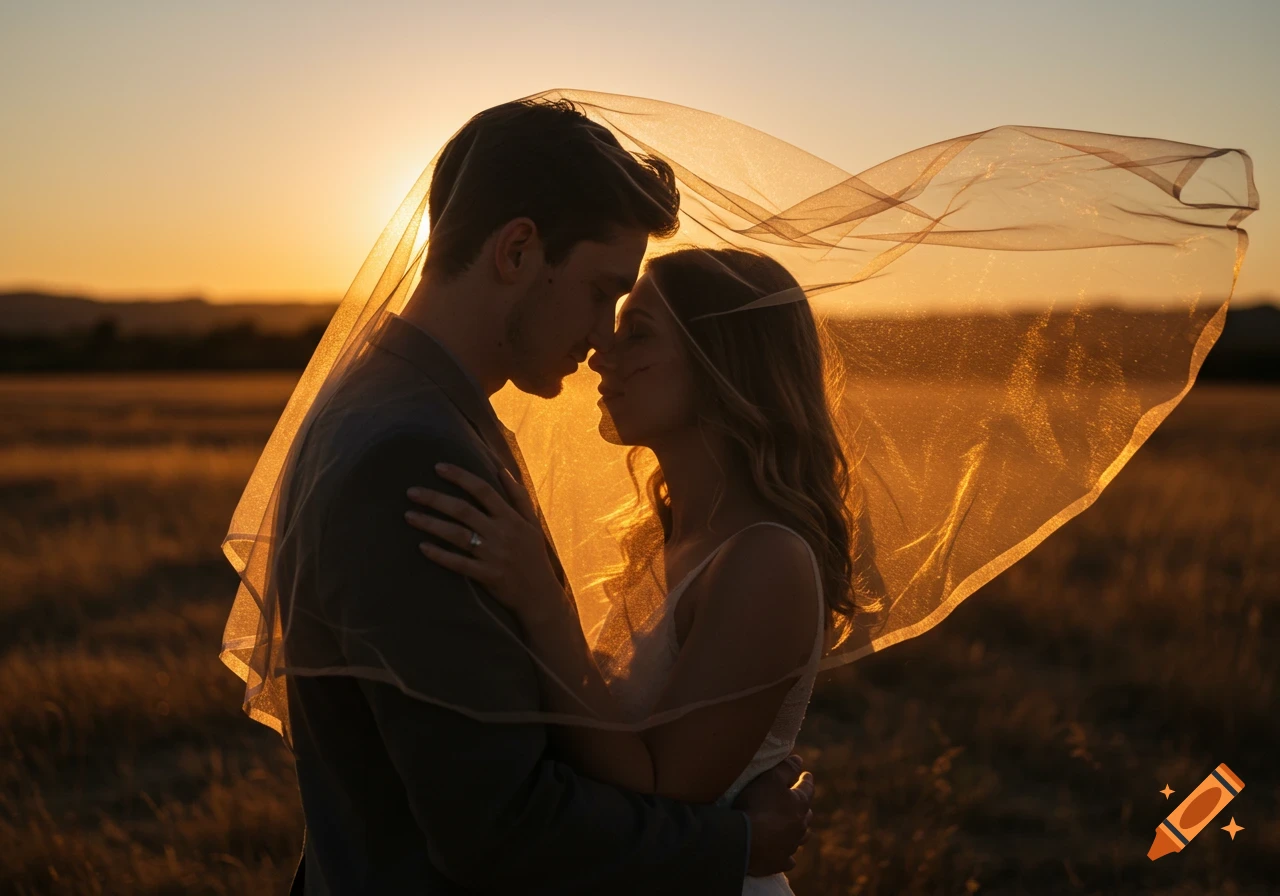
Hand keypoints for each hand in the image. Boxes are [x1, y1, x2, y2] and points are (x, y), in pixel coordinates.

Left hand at [405, 463, 566, 624]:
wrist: (541, 596)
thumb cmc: (534, 557)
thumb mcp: (532, 523)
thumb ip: (518, 496)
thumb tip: (501, 470)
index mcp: (511, 518)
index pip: (483, 490)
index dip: (460, 477)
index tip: (438, 468)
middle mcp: (501, 533)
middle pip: (463, 510)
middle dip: (435, 499)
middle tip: (411, 492)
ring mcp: (493, 555)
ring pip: (456, 535)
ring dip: (430, 524)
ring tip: (408, 516)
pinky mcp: (487, 576)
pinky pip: (458, 563)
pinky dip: (440, 555)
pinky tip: (422, 547)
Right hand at [732, 753, 814, 876]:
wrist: (744, 839)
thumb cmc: (757, 804)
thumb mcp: (770, 778)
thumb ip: (785, 768)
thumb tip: (799, 760)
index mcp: (799, 804)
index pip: (806, 788)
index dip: (805, 780)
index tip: (806, 775)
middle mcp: (799, 826)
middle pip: (806, 815)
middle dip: (804, 807)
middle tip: (801, 803)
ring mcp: (790, 846)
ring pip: (801, 838)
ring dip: (799, 831)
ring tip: (796, 828)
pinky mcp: (779, 862)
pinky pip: (788, 860)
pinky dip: (788, 855)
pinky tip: (787, 855)